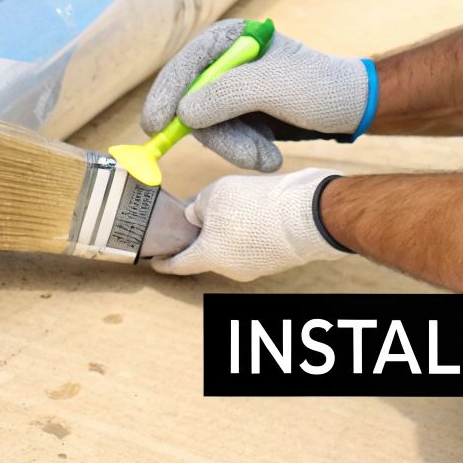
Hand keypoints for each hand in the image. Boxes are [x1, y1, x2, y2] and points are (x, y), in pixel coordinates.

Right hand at [142, 19, 373, 170]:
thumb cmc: (319, 86)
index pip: (185, 64)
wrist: (353, 108)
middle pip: (192, 102)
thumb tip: (183, 112)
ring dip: (237, 147)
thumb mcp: (272, 86)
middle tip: (249, 155)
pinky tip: (269, 153)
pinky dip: (245, 150)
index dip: (166, 93)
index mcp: (230, 39)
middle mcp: (224, 62)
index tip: (155, 125)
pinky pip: (225, 138)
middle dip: (219, 134)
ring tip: (268, 156)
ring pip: (209, 127)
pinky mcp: (240, 114)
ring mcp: (231, 91)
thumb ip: (224, 94)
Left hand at [150, 168, 352, 280]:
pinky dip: (247, 232)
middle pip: (208, 253)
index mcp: (210, 257)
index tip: (156, 261)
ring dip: (227, 231)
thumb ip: (196, 207)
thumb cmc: (256, 205)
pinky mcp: (275, 259)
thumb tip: (194, 215)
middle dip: (202, 235)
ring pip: (231, 248)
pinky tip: (254, 212)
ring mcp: (255, 266)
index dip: (165, 262)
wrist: (307, 215)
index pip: (180, 264)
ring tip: (235, 206)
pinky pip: (252, 245)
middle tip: (200, 213)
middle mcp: (231, 268)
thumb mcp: (214, 194)